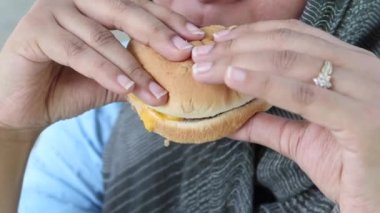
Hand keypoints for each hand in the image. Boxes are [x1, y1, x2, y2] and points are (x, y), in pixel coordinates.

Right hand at [0, 0, 203, 129]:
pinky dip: (105, 70)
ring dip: (133, 65)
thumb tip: (177, 78)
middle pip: (124, 9)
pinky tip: (126, 88)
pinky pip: (78, 51)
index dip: (169, 20)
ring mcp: (53, 11)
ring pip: (102, 34)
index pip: (139, 6)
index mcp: (97, 4)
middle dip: (157, 33)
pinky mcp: (35, 31)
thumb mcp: (113, 77)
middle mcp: (76, 0)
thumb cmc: (69, 85)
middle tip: (184, 52)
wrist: (24, 104)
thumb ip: (138, 71)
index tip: (196, 38)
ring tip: (157, 90)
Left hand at [192, 20, 379, 211]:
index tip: (219, 42)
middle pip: (288, 44)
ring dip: (241, 60)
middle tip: (202, 57)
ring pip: (292, 62)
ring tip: (208, 67)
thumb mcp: (304, 140)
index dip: (252, 34)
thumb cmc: (351, 167)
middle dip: (238, 47)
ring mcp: (366, 92)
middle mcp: (363, 70)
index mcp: (352, 67)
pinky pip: (304, 95)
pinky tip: (235, 78)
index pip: (295, 36)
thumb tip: (230, 117)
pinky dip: (264, 83)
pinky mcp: (363, 120)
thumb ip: (268, 124)